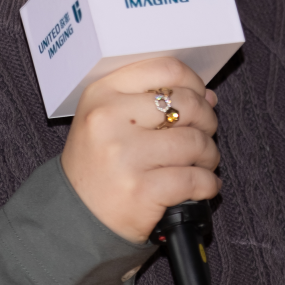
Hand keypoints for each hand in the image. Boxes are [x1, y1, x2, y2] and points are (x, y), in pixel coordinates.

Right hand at [61, 57, 219, 242]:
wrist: (75, 215)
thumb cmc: (98, 165)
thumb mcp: (110, 120)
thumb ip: (152, 102)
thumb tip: (207, 96)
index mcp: (102, 94)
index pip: (165, 69)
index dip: (193, 82)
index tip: (199, 97)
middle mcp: (110, 120)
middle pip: (187, 104)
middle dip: (207, 120)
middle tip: (204, 133)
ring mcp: (126, 156)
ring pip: (195, 142)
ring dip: (209, 154)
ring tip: (203, 163)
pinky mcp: (142, 190)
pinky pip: (194, 179)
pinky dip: (208, 183)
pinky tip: (204, 184)